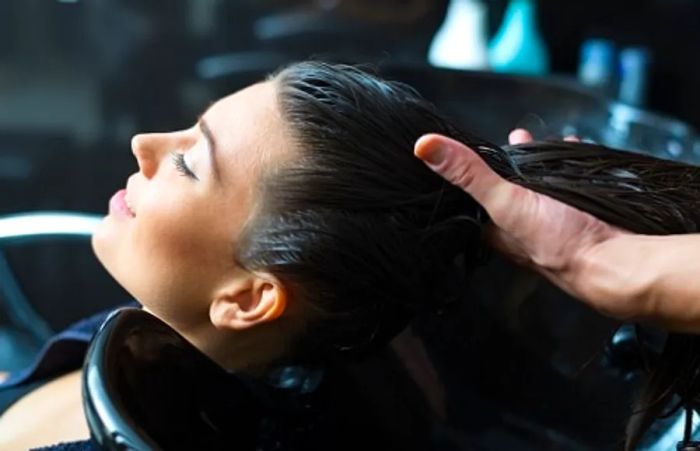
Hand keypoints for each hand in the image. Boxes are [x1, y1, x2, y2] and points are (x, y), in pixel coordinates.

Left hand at [414, 129, 644, 319]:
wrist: (617, 262)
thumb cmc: (560, 244)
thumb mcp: (506, 202)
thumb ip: (469, 175)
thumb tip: (425, 147)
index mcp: (495, 230)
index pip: (474, 198)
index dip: (472, 172)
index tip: (471, 149)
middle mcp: (520, 227)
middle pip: (510, 187)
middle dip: (515, 160)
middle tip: (519, 137)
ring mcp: (551, 221)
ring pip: (540, 185)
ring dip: (544, 160)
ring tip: (548, 140)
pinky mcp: (579, 216)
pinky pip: (570, 185)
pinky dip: (572, 166)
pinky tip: (579, 152)